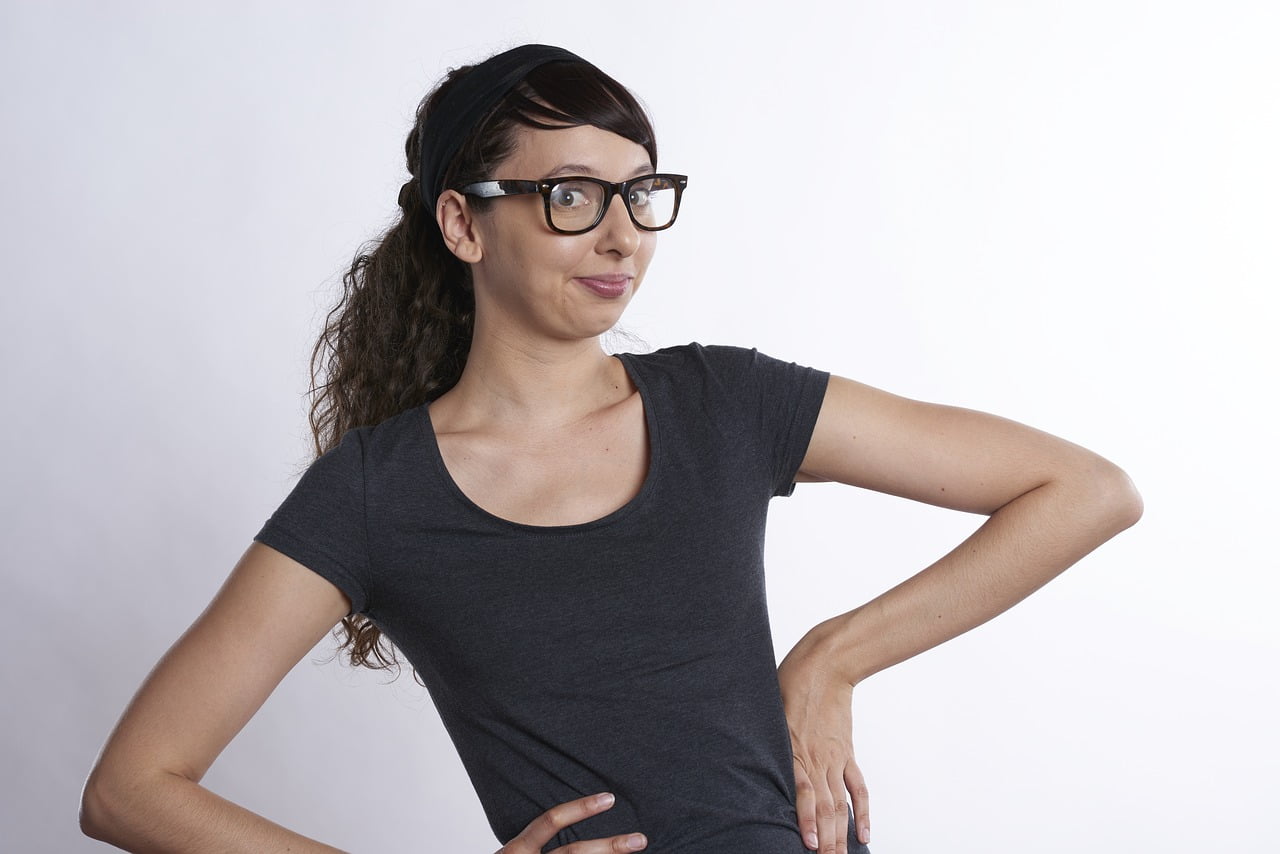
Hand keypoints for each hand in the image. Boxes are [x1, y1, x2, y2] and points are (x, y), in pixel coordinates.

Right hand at [496, 792, 646, 853]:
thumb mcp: (513, 852)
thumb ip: (534, 840)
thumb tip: (575, 824)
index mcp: (517, 849)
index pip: (550, 822)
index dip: (581, 808)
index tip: (610, 798)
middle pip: (574, 853)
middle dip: (610, 846)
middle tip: (639, 839)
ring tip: (636, 851)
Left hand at [778, 640, 869, 852]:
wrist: (825, 665)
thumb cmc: (789, 682)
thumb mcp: (767, 709)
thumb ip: (761, 738)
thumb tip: (743, 757)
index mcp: (794, 750)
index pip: (803, 794)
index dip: (807, 820)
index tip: (808, 844)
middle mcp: (816, 759)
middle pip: (825, 808)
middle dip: (825, 841)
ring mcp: (834, 758)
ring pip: (840, 805)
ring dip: (840, 836)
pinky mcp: (845, 753)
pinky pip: (856, 787)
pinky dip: (861, 813)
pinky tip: (862, 834)